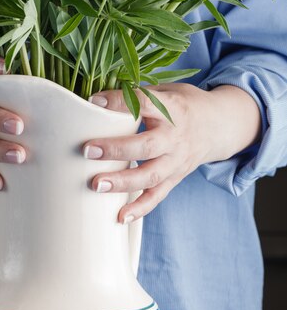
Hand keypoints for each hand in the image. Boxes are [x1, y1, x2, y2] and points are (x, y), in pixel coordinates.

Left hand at [82, 83, 260, 222]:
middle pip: (146, 147)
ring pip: (150, 176)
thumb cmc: (185, 105)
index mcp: (173, 109)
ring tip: (96, 185)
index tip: (94, 102)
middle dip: (116, 149)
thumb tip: (99, 98)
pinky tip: (120, 217)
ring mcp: (176, 161)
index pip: (146, 104)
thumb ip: (140, 95)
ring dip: (122, 182)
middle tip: (88, 150)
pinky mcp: (175, 178)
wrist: (221, 126)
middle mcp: (175, 138)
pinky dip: (140, 209)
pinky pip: (157, 196)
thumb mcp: (169, 91)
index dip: (120, 102)